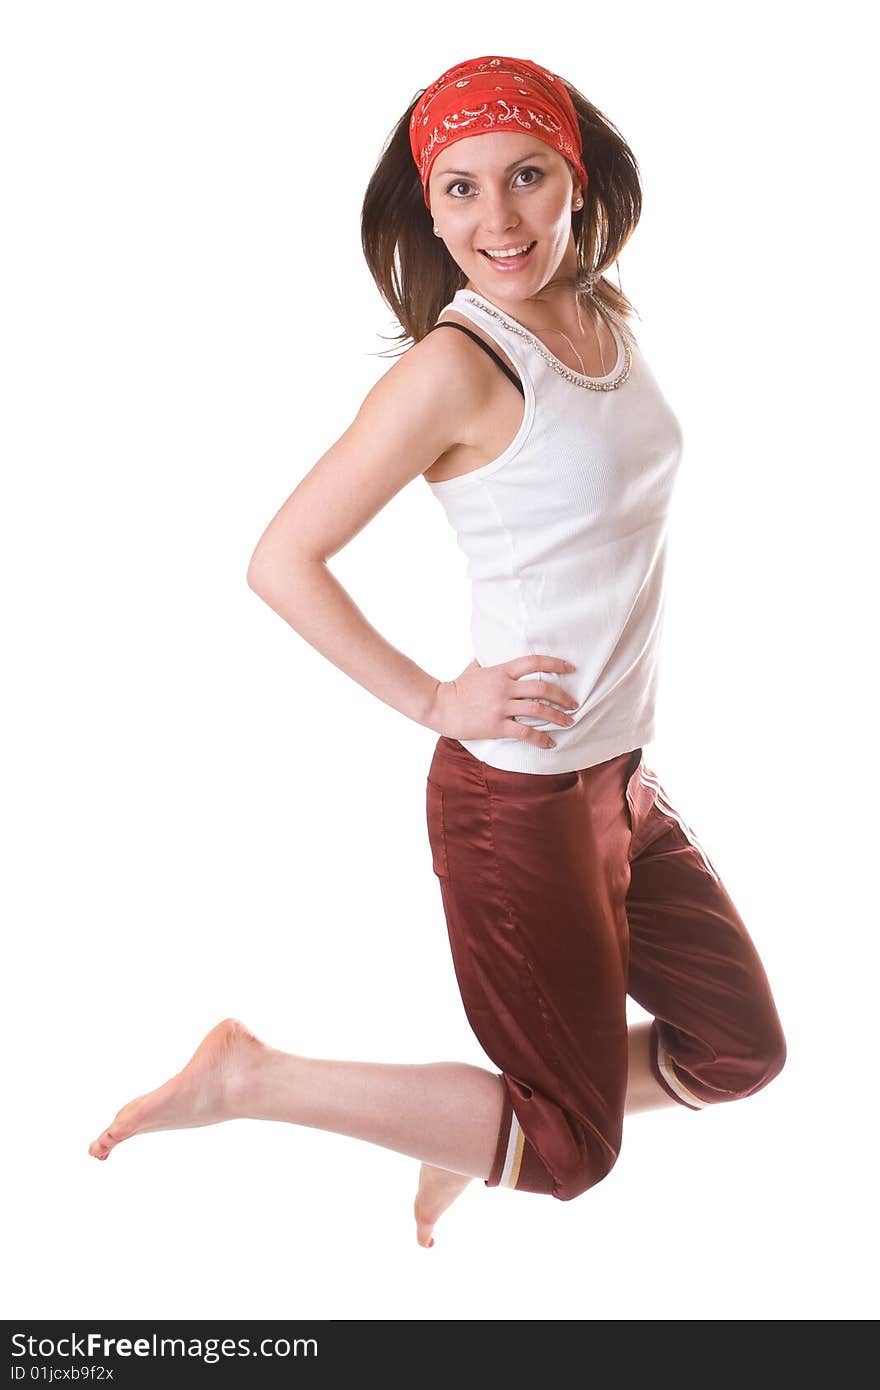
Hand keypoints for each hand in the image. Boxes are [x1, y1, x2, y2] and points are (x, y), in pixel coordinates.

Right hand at [426, 655, 578, 748]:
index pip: (534, 662)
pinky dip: (541, 738)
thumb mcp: (475, 668)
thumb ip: (490, 661)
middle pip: (542, 688)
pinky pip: (525, 732)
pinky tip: (550, 743)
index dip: (555, 664)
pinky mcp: (497, 726)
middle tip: (573, 703)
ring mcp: (501, 707)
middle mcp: (504, 687)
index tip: (570, 668)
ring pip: (538, 710)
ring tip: (569, 722)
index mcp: (501, 671)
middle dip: (563, 696)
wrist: (440, 706)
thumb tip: (496, 651)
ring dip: (558, 716)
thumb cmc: (457, 687)